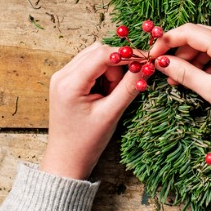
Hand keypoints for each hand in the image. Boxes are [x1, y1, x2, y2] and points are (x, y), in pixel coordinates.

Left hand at [40, 43, 140, 179]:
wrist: (67, 158)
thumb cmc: (86, 141)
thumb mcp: (111, 113)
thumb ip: (130, 87)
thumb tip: (147, 67)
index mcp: (70, 83)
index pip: (102, 54)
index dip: (127, 55)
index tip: (146, 61)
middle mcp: (62, 75)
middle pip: (98, 52)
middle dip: (118, 65)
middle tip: (125, 86)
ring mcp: (62, 77)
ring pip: (95, 57)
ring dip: (111, 70)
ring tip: (113, 94)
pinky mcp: (66, 82)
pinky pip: (90, 66)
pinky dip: (104, 75)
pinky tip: (106, 92)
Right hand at [149, 24, 210, 164]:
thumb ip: (184, 73)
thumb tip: (161, 63)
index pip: (192, 31)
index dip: (168, 41)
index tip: (154, 56)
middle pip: (203, 35)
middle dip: (181, 50)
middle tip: (165, 68)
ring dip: (194, 58)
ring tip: (181, 79)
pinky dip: (210, 63)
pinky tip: (200, 79)